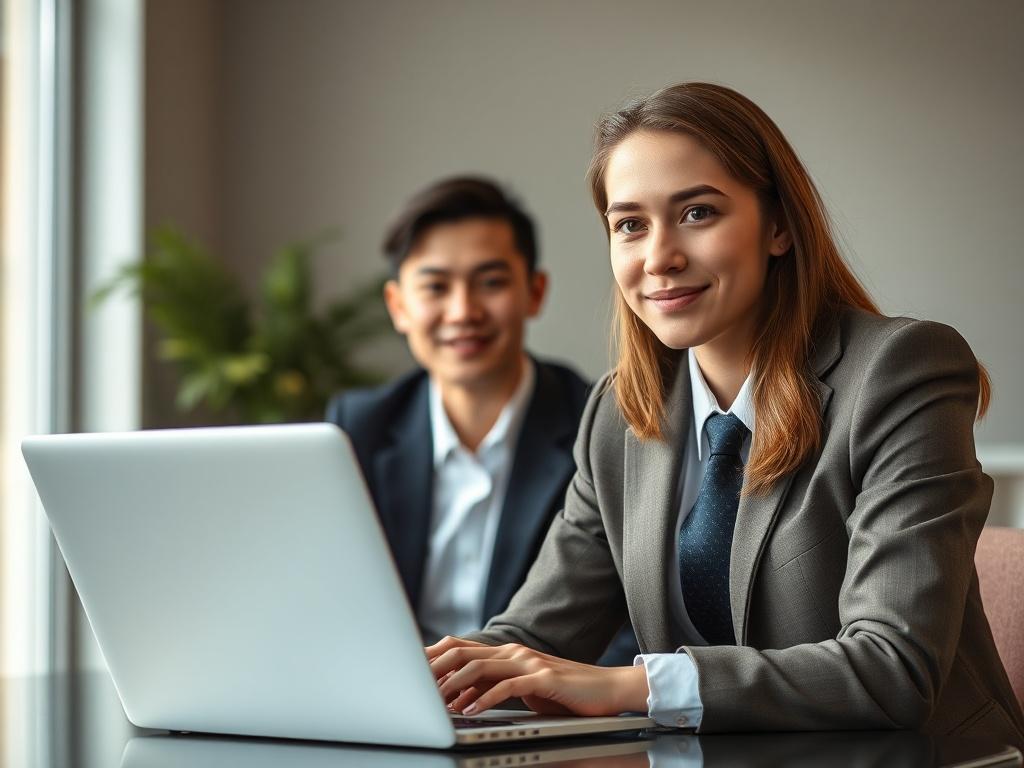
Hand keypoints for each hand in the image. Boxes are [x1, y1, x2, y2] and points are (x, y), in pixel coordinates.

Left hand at [425, 636, 649, 716]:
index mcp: (504, 653)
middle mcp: (512, 652)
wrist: (606, 690)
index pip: (458, 648)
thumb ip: (490, 688)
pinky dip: (486, 698)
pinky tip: (471, 710)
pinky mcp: (543, 678)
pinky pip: (508, 686)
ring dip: (454, 685)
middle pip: (462, 653)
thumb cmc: (563, 693)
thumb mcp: (520, 689)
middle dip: (434, 669)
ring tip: (436, 703)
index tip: (408, 671)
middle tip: (413, 686)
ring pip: (480, 667)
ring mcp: (528, 662)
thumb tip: (456, 697)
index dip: (432, 657)